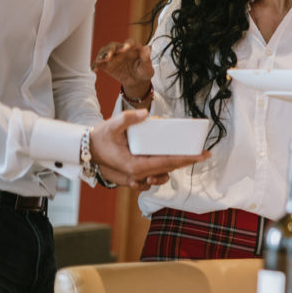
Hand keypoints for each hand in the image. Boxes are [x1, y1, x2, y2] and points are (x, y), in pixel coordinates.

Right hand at [89, 110, 209, 188]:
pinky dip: (162, 172)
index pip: (167, 162)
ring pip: (162, 175)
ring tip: (189, 158)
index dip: (186, 158)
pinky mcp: (134, 177)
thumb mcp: (112, 125)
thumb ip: (128, 118)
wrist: (86, 150)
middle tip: (204, 154)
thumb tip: (146, 114)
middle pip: (169, 169)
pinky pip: (153, 178)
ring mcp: (136, 178)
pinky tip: (171, 164)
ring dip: (175, 167)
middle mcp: (137, 175)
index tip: (201, 155)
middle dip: (187, 161)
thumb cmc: (100, 138)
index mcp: (135, 165)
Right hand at [93, 39, 153, 91]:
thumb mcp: (147, 68)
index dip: (126, 44)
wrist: (137, 81)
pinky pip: (98, 62)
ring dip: (101, 55)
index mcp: (133, 48)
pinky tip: (95, 69)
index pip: (129, 42)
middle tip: (108, 57)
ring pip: (104, 51)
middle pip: (113, 45)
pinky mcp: (106, 64)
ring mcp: (113, 56)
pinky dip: (95, 65)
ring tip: (100, 61)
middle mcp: (121, 49)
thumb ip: (146, 58)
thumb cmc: (143, 72)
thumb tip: (148, 48)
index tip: (124, 49)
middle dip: (110, 50)